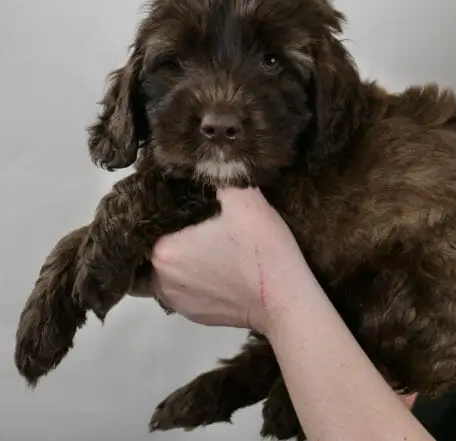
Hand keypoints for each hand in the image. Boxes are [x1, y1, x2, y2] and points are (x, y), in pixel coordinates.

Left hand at [150, 187, 308, 333]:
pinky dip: (192, 281)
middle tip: (193, 224)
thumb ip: (220, 174)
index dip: (163, 213)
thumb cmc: (261, 249)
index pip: (149, 226)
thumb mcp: (245, 199)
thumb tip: (208, 159)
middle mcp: (161, 281)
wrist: (286, 300)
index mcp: (165, 251)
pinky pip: (182, 293)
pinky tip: (214, 269)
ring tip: (204, 247)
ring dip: (179, 261)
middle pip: (154, 251)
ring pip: (165, 275)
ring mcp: (178, 303)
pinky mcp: (195, 317)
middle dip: (168, 237)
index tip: (181, 206)